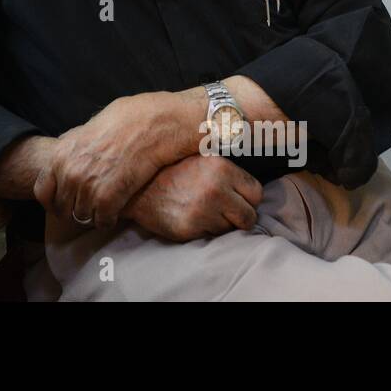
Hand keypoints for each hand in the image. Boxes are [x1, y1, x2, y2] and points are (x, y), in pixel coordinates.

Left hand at [32, 91, 200, 229]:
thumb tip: (58, 157)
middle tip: (87, 208)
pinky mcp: (108, 199)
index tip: (61, 205)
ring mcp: (87, 187)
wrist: (147, 125)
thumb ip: (67, 148)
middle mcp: (69, 173)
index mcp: (59, 157)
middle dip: (73, 210)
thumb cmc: (118, 124)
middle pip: (62, 209)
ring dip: (92, 215)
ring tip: (102, 208)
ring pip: (82, 217)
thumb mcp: (82, 130)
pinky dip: (108, 220)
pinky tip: (115, 212)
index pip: (41, 192)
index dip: (51, 202)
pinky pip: (102, 221)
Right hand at [122, 154, 262, 242]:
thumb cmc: (169, 167)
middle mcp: (215, 190)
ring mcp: (202, 212)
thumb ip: (225, 164)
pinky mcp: (189, 229)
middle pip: (248, 216)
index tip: (236, 196)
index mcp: (221, 168)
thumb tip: (253, 161)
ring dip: (220, 223)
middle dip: (238, 215)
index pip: (256, 193)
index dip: (247, 196)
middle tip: (222, 208)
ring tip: (201, 210)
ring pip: (230, 230)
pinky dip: (204, 230)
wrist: (135, 183)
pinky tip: (190, 217)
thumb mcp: (199, 154)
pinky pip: (210, 237)